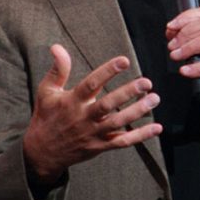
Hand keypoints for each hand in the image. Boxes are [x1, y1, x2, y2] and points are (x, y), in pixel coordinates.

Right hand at [22, 44, 162, 183]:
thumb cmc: (46, 117)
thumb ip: (58, 69)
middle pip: (108, 105)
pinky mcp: (100, 147)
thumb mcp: (47, 91)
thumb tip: (57, 47)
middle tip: (146, 82)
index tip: (124, 60)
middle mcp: (83, 118)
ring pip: (118, 123)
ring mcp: (93, 134)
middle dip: (128, 93)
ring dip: (137, 111)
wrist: (42, 152)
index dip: (107, 71)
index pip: (91, 84)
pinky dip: (140, 136)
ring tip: (154, 98)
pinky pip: (122, 142)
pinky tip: (157, 127)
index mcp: (71, 101)